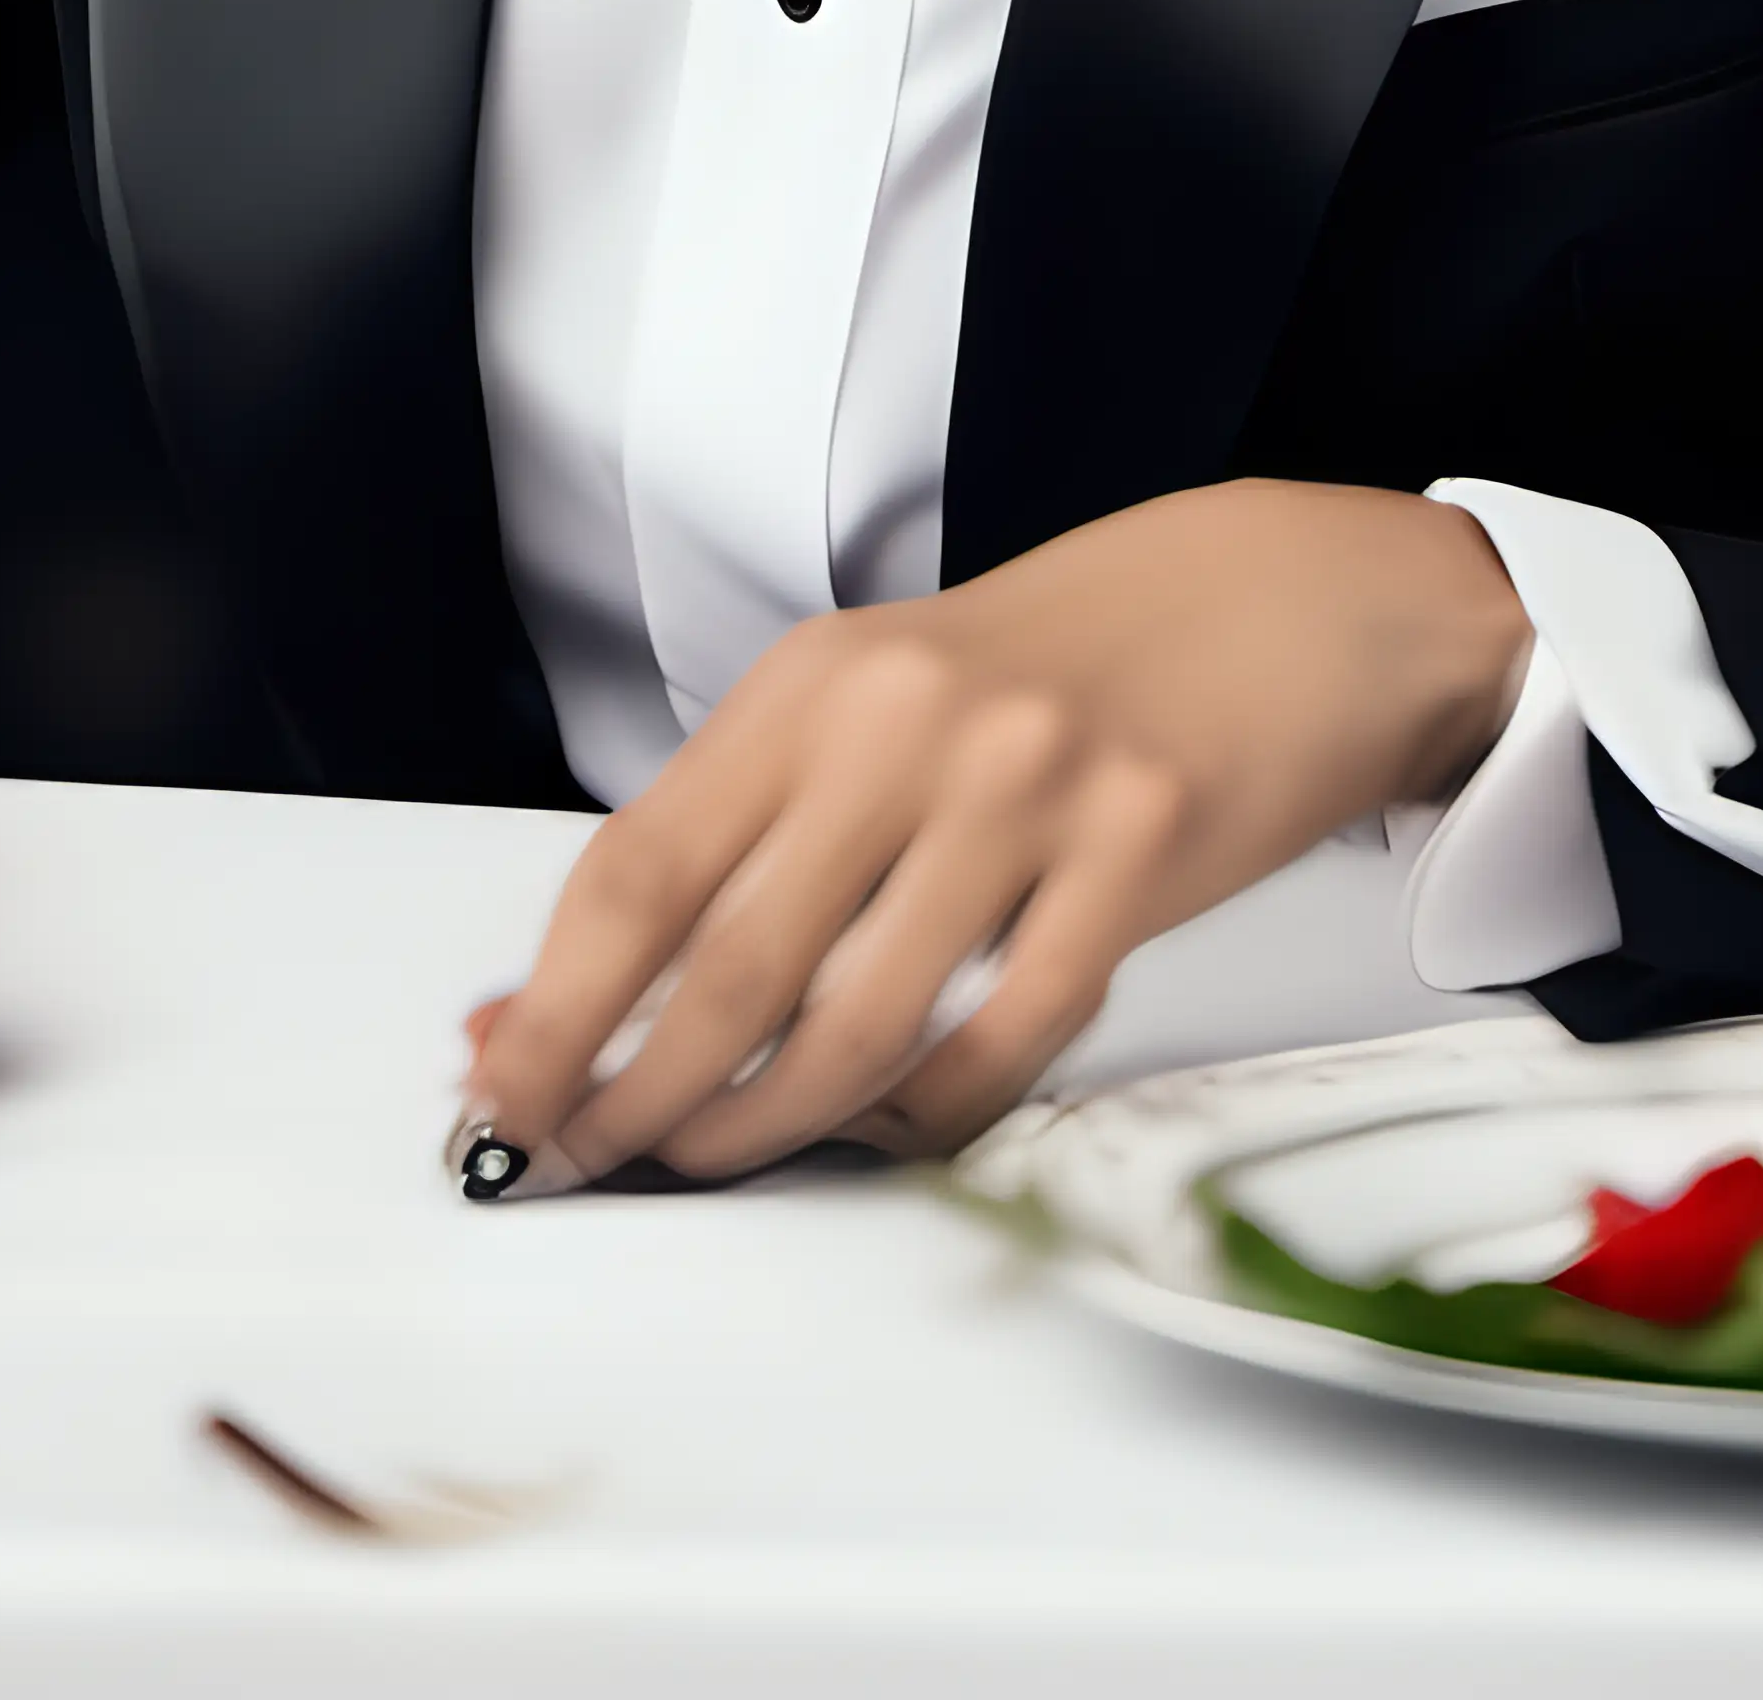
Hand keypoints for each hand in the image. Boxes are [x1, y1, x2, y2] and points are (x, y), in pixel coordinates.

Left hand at [460, 479, 1527, 1188]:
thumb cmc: (1042, 671)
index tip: (500, 1099)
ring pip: (854, 1025)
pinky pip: (1005, 1040)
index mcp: (813, 682)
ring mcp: (1028, 784)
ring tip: (727, 1155)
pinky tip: (898, 1125)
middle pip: (726, 968)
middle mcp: (907, 720)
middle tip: (593, 1163)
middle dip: (636, 1099)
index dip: (552, 1011)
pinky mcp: (1138, 849)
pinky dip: (933, 1116)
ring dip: (769, 1128)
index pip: (636, 868)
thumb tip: (537, 1005)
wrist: (1262, 599)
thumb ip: (724, 850)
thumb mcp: (866, 712)